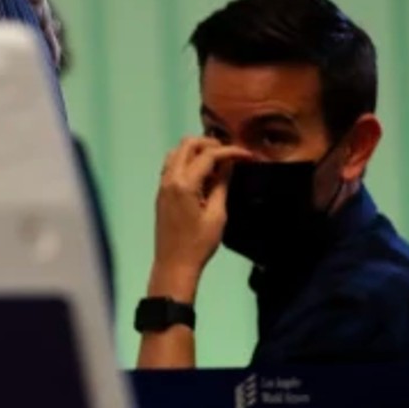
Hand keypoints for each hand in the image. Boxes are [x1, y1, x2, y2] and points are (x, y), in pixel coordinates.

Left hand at [150, 137, 252, 297]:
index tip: (247, 155)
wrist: (174, 263)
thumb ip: (221, 185)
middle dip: (210, 144)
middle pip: (187, 144)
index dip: (230, 151)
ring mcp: (162, 185)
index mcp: (184, 184)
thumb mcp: (217, 214)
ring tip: (217, 164)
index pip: (208, 155)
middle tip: (230, 155)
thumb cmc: (199, 243)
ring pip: (176, 152)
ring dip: (197, 151)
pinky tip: (204, 175)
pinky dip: (187, 161)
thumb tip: (228, 164)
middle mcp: (169, 179)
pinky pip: (172, 165)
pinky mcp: (161, 192)